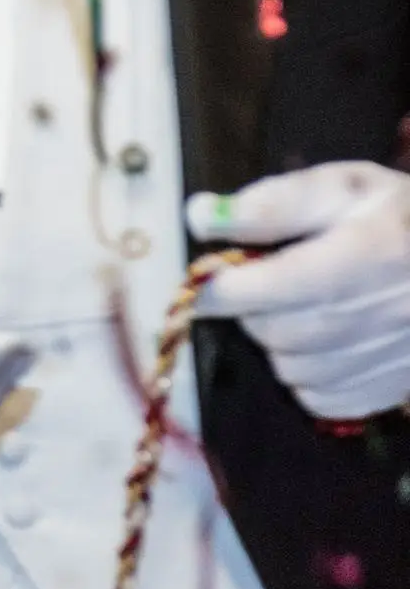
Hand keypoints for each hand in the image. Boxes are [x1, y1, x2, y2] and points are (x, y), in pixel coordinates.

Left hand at [189, 160, 409, 420]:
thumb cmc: (394, 216)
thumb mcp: (339, 188)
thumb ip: (270, 204)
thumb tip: (199, 216)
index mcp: (371, 255)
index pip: (277, 286)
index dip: (226, 287)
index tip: (206, 279)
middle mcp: (389, 315)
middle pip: (281, 333)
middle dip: (250, 311)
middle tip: (254, 287)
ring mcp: (398, 359)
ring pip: (296, 371)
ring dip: (274, 344)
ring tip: (288, 310)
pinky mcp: (398, 389)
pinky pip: (324, 400)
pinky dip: (303, 377)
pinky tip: (314, 344)